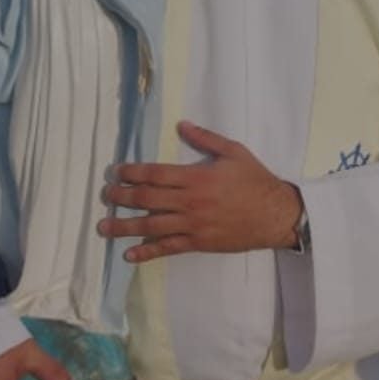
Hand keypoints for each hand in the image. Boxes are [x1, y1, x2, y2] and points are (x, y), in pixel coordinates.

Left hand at [98, 120, 301, 262]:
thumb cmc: (254, 180)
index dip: (132, 173)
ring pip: (152, 226)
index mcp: (196, 177)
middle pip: (147, 200)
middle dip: (122, 198)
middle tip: (105, 196)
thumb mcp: (233, 151)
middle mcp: (190, 202)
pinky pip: (168, 248)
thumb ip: (206, 138)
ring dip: (125, 227)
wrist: (274, 214)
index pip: (156, 174)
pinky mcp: (198, 243)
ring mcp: (192, 225)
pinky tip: (129, 254)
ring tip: (103, 227)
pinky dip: (147, 252)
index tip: (116, 172)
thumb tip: (181, 125)